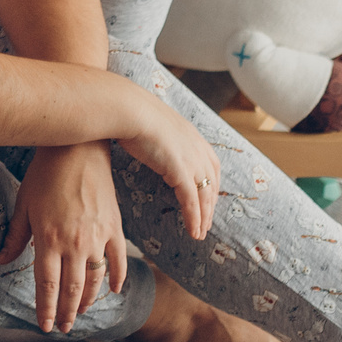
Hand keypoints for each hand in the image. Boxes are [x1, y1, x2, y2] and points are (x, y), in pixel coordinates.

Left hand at [0, 142, 127, 332]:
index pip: (47, 286)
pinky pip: (118, 260)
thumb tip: (0, 261)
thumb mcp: (24, 204)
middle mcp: (74, 244)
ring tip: (81, 312)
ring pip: (95, 280)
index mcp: (48, 239)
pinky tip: (114, 290)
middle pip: (71, 289)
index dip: (46, 309)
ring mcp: (98, 237)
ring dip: (88, 300)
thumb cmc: (45, 173)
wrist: (78, 149)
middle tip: (64, 327)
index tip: (45, 326)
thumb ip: (15, 237)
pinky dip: (117, 278)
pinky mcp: (114, 227)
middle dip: (67, 312)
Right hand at [113, 90, 221, 239]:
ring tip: (200, 233)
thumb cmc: (133, 113)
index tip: (208, 198)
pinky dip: (194, 218)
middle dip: (210, 205)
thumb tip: (149, 139)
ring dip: (204, 217)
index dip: (211, 184)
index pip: (212, 165)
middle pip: (212, 183)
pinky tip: (193, 231)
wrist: (129, 109)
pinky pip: (191, 201)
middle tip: (207, 222)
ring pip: (205, 196)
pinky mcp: (181, 172)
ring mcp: (191, 160)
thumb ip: (159, 134)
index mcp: (193, 136)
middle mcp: (198, 148)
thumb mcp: (154, 122)